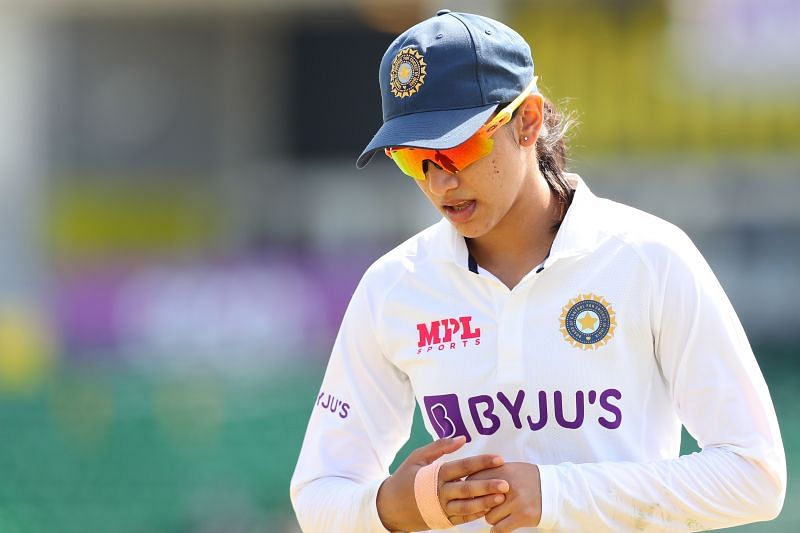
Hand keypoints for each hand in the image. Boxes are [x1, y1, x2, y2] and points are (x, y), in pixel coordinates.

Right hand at [376, 436, 510, 531]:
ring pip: (466, 507)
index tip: (499, 459)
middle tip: (506, 483)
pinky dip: (476, 514)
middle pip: (467, 488)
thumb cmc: (405, 477)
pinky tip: (489, 508)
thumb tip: (462, 438)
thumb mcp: (417, 457)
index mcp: (435, 474)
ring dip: (485, 502)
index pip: (462, 466)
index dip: (481, 462)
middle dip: (487, 485)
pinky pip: (463, 518)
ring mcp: (441, 508)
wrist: (390, 506)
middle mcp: (439, 492)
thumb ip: (440, 446)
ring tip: (501, 498)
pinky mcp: (443, 520)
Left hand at [465, 462, 541, 532]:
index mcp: (503, 469)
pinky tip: (502, 525)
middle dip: (482, 505)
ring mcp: (515, 501)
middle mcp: (507, 485)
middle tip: (487, 506)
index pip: (474, 480)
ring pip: (489, 516)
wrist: (555, 490)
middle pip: (480, 500)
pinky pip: (499, 529)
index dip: (472, 490)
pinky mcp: (522, 516)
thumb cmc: (530, 479)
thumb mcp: (512, 468)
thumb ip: (492, 472)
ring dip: (493, 517)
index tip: (475, 494)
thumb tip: (470, 482)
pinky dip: (498, 529)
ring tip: (502, 513)